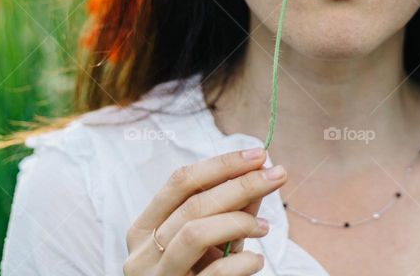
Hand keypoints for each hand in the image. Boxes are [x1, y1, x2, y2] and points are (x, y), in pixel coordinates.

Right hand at [123, 147, 287, 274]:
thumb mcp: (209, 243)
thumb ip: (230, 210)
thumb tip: (262, 174)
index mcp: (143, 230)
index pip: (180, 182)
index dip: (221, 164)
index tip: (259, 155)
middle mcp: (141, 254)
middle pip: (194, 204)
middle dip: (241, 184)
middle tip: (277, 175)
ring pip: (196, 233)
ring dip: (239, 221)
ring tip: (265, 227)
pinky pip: (214, 273)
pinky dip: (242, 262)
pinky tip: (256, 260)